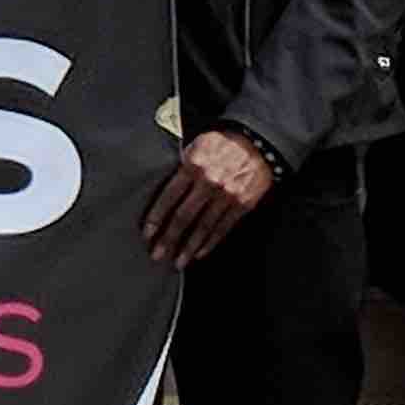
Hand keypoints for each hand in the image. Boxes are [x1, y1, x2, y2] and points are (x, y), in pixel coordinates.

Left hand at [141, 128, 272, 269]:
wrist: (258, 142)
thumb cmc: (222, 143)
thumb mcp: (196, 145)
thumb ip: (181, 166)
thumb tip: (164, 187)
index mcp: (193, 165)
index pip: (169, 196)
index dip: (156, 217)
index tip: (147, 233)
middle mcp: (209, 182)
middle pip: (184, 216)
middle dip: (169, 238)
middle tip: (157, 254)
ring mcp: (227, 195)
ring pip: (204, 227)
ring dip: (189, 247)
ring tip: (178, 262)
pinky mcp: (242, 205)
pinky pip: (223, 228)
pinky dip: (210, 242)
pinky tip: (200, 253)